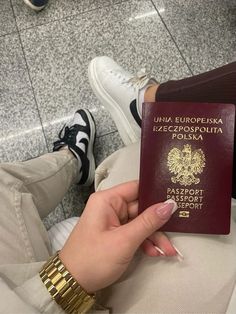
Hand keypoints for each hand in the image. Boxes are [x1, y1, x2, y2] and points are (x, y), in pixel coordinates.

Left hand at [59, 181, 176, 292]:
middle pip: (141, 207)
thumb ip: (148, 221)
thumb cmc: (94, 258)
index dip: (156, 192)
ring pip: (140, 222)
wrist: (72, 283)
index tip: (176, 198)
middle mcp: (110, 206)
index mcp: (108, 200)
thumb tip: (170, 204)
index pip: (136, 188)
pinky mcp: (115, 234)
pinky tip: (154, 253)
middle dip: (158, 222)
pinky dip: (145, 242)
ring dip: (154, 236)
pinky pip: (134, 232)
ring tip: (168, 251)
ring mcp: (113, 221)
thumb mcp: (124, 240)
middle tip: (176, 233)